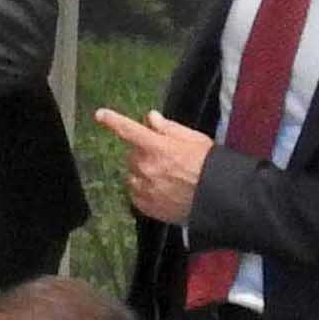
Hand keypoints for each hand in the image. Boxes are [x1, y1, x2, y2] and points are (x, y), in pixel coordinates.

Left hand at [94, 106, 212, 223]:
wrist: (218, 199)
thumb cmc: (209, 165)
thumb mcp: (194, 139)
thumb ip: (168, 128)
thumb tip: (150, 118)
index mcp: (157, 147)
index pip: (129, 130)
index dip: (113, 120)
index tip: (100, 114)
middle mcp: (145, 167)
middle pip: (132, 154)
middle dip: (143, 152)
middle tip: (166, 158)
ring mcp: (142, 187)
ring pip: (132, 174)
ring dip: (142, 172)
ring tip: (167, 177)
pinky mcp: (143, 205)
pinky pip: (134, 192)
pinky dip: (143, 189)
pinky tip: (163, 190)